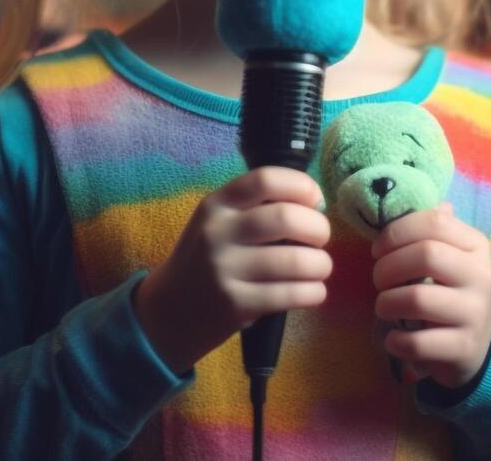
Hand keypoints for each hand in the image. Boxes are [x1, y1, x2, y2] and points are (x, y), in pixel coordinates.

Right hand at [133, 167, 331, 372]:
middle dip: (319, 228)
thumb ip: (256, 208)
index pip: (265, 179)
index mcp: (217, 204)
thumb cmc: (206, 260)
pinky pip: (291, 294)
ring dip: (321, 264)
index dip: (302, 186)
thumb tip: (314, 204)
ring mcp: (224, 269)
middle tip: (320, 239)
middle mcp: (218, 232)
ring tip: (320, 268)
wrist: (169, 309)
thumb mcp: (218, 223)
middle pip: (286, 218)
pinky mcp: (235, 304)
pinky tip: (313, 292)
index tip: (316, 200)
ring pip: (295, 260)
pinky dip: (314, 292)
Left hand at [371, 202, 490, 388]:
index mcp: (476, 246)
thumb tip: (413, 200)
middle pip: (425, 255)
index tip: (378, 248)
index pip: (435, 222)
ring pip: (417, 299)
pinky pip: (416, 342)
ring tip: (384, 307)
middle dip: (387, 267)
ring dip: (386, 303)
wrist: (479, 343)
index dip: (396, 231)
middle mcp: (480, 277)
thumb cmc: (451, 290)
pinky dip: (395, 340)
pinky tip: (394, 337)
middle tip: (378, 279)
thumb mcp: (449, 256)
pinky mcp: (462, 348)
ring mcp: (474, 314)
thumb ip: (431, 229)